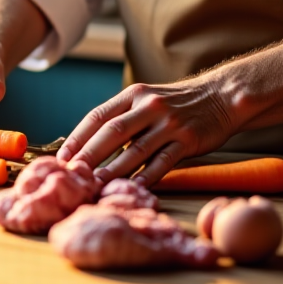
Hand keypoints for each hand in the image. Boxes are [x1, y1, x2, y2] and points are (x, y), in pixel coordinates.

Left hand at [60, 73, 239, 184]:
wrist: (221, 96)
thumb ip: (122, 117)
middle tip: (72, 175)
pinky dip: (147, 176)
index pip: (97, 116)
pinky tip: (133, 188)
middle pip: (112, 132)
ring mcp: (169, 122)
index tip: (61, 158)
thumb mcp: (146, 100)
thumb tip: (88, 146)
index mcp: (133, 95)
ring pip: (136, 149)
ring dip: (114, 169)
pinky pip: (163, 161)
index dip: (77, 138)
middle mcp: (148, 106)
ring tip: (95, 185)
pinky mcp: (188, 139)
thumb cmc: (176, 104)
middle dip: (88, 155)